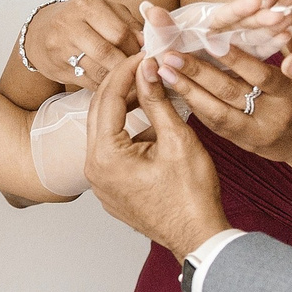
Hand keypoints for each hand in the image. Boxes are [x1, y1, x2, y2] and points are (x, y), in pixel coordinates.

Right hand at [24, 0, 140, 84]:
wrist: (40, 32)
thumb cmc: (79, 20)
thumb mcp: (104, 11)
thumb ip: (129, 23)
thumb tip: (151, 42)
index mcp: (87, 6)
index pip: (120, 32)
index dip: (137, 47)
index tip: (147, 55)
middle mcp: (70, 25)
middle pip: (108, 52)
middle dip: (129, 64)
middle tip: (141, 70)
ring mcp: (61, 49)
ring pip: (99, 71)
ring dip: (119, 78)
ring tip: (132, 79)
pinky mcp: (57, 69)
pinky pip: (88, 83)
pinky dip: (105, 86)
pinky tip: (114, 85)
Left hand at [83, 54, 231, 259]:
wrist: (198, 238)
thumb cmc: (192, 196)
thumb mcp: (178, 139)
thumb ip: (158, 101)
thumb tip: (149, 69)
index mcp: (105, 156)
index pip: (108, 98)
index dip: (127, 71)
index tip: (144, 54)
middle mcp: (93, 169)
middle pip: (101, 112)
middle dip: (122, 85)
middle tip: (144, 65)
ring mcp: (100, 182)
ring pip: (106, 131)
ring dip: (125, 108)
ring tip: (150, 87)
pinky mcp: (111, 189)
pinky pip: (112, 151)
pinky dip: (127, 131)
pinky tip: (149, 119)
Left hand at [155, 44, 291, 167]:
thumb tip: (284, 5)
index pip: (262, 75)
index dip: (236, 59)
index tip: (209, 40)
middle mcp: (274, 116)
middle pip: (231, 93)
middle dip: (199, 73)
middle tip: (170, 54)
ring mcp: (257, 134)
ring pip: (217, 113)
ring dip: (188, 91)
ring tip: (162, 71)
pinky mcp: (244, 145)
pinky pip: (215, 126)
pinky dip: (194, 107)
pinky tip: (173, 91)